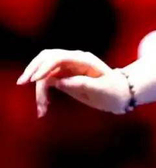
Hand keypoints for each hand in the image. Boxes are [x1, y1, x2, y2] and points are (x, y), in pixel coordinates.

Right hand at [16, 49, 130, 116]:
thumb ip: (81, 83)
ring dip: (39, 90)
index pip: (59, 57)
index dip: (44, 66)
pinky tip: (44, 108)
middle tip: (22, 84)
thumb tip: (59, 82)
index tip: (34, 80)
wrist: (120, 94)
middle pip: (47, 58)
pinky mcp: (65, 77)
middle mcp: (74, 60)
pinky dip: (43, 94)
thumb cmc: (114, 91)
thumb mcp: (101, 89)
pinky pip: (48, 82)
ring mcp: (68, 68)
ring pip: (45, 73)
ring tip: (42, 110)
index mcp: (84, 60)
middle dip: (33, 69)